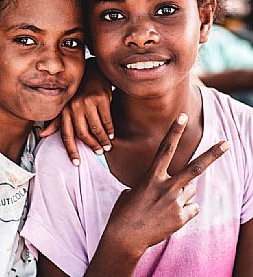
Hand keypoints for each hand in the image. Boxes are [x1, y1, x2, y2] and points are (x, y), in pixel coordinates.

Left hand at [40, 58, 112, 164]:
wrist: (93, 72)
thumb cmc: (79, 92)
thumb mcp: (66, 105)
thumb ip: (56, 120)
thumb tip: (42, 134)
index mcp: (65, 110)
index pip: (66, 135)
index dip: (71, 150)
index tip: (76, 163)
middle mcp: (74, 107)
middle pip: (82, 134)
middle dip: (91, 146)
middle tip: (99, 152)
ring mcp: (88, 102)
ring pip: (96, 129)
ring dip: (103, 140)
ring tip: (107, 145)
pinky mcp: (101, 98)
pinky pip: (106, 120)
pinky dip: (110, 130)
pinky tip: (111, 134)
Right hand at [103, 113, 228, 259]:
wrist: (125, 237)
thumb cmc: (127, 209)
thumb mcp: (138, 189)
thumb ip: (162, 183)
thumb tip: (185, 188)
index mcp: (152, 177)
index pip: (165, 148)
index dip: (174, 131)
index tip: (183, 116)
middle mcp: (166, 187)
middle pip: (194, 168)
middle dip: (212, 154)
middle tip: (227, 143)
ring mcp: (175, 204)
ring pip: (190, 191)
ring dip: (182, 194)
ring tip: (165, 205)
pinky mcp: (181, 219)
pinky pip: (191, 208)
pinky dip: (184, 211)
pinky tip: (169, 216)